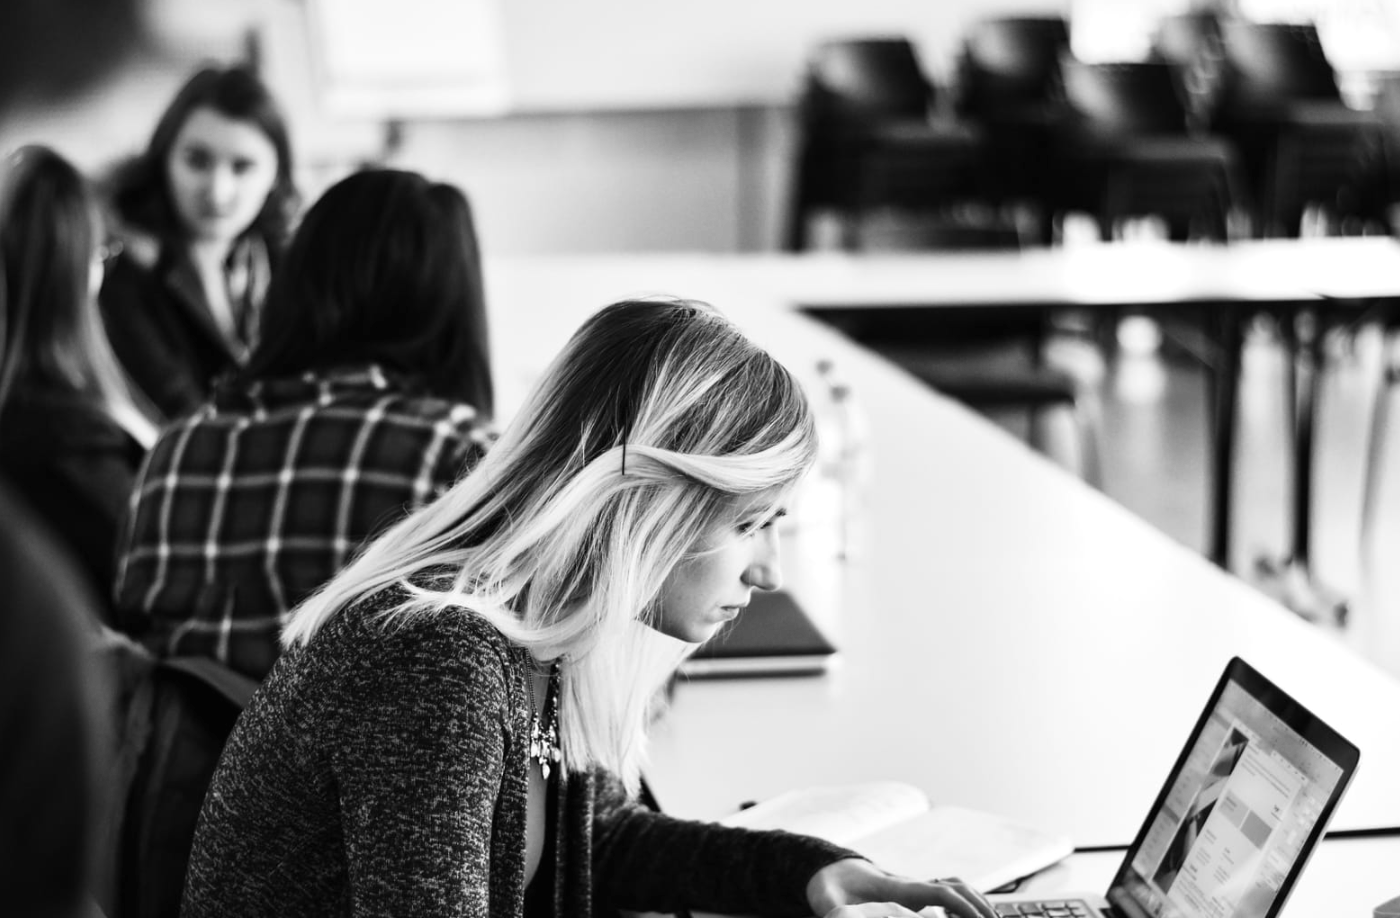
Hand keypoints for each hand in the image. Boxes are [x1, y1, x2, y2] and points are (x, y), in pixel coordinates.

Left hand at [807, 858, 998, 917]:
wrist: (830, 868)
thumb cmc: (830, 886)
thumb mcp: (828, 901)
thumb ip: (838, 912)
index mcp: (896, 886)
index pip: (939, 890)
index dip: (962, 906)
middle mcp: (910, 883)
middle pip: (956, 886)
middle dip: (979, 905)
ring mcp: (914, 885)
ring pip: (955, 885)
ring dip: (976, 901)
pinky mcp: (913, 892)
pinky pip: (947, 891)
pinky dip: (965, 900)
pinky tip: (972, 916)